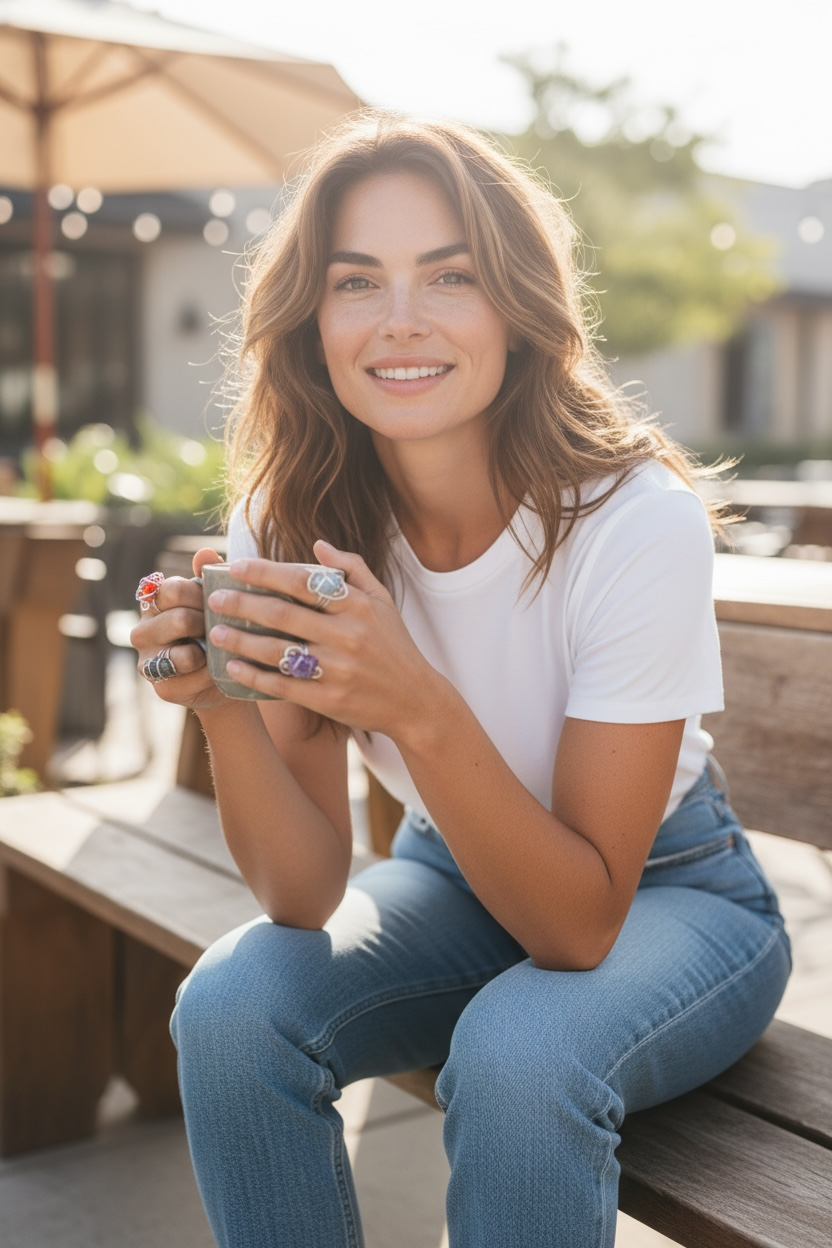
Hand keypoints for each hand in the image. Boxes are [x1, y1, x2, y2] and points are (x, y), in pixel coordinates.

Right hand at [130, 548, 229, 710]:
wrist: (225, 673)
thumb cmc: (217, 629)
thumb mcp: (216, 601)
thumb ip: (209, 576)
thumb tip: (204, 552)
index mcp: (154, 604)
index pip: (171, 590)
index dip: (200, 594)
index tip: (217, 600)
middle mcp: (143, 631)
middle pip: (178, 619)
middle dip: (208, 623)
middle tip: (223, 627)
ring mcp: (148, 661)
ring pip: (183, 653)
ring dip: (209, 651)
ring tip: (220, 648)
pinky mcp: (162, 688)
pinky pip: (193, 679)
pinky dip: (211, 673)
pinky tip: (219, 669)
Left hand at [205, 540, 442, 737]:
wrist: (416, 701)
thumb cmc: (395, 646)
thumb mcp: (382, 601)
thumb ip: (352, 569)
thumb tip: (317, 544)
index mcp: (358, 606)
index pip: (303, 581)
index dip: (265, 572)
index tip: (236, 567)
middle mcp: (347, 635)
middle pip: (283, 614)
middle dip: (242, 603)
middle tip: (215, 597)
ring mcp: (337, 669)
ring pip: (277, 651)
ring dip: (241, 640)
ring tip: (215, 631)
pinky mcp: (329, 700)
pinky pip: (283, 686)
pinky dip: (254, 677)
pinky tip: (232, 668)